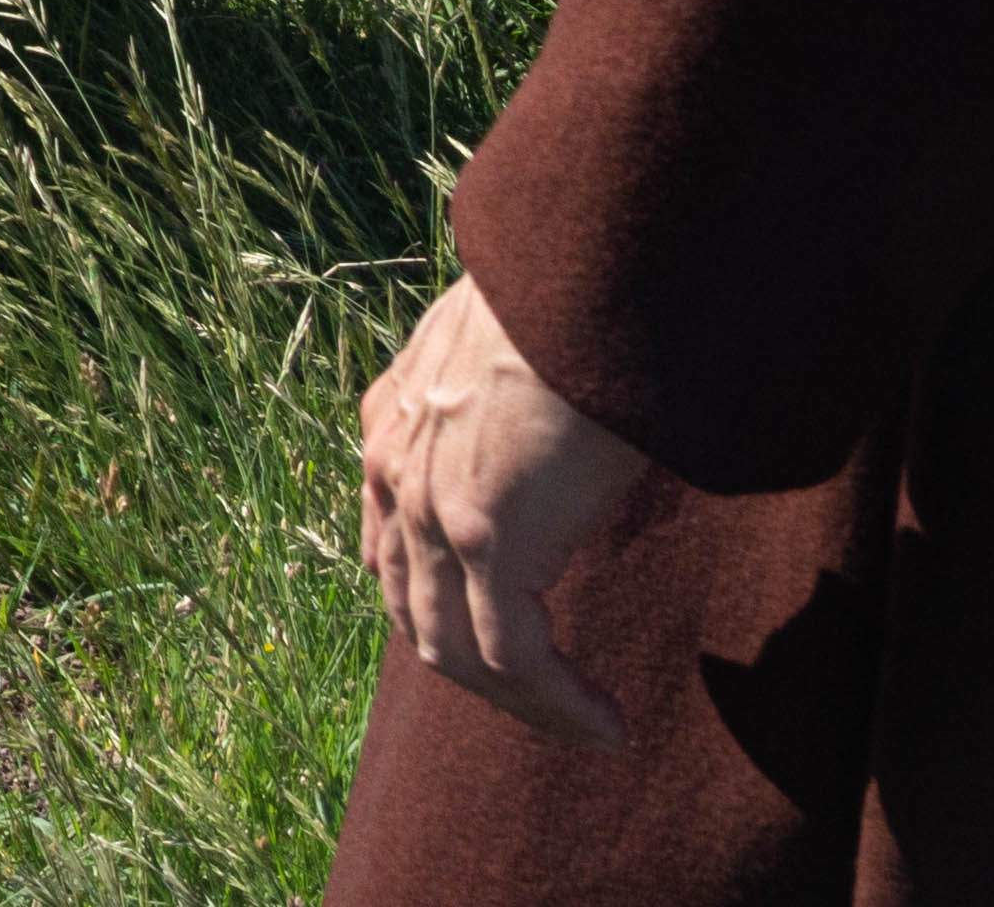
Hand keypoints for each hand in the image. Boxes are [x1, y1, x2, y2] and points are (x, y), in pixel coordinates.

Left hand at [353, 274, 663, 747]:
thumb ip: (500, 412)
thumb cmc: (574, 303)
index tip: (512, 649)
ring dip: (520, 702)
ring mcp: (430, 505)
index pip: (395, 552)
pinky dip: (556, 702)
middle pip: (412, 611)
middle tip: (550, 705)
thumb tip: (552, 442)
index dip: (444, 611)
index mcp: (389, 425)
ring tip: (585, 725)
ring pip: (452, 648)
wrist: (586, 269)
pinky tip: (604, 720)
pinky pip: (510, 655)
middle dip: (479, 673)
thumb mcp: (509, 358)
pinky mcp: (483, 532)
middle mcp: (391, 468)